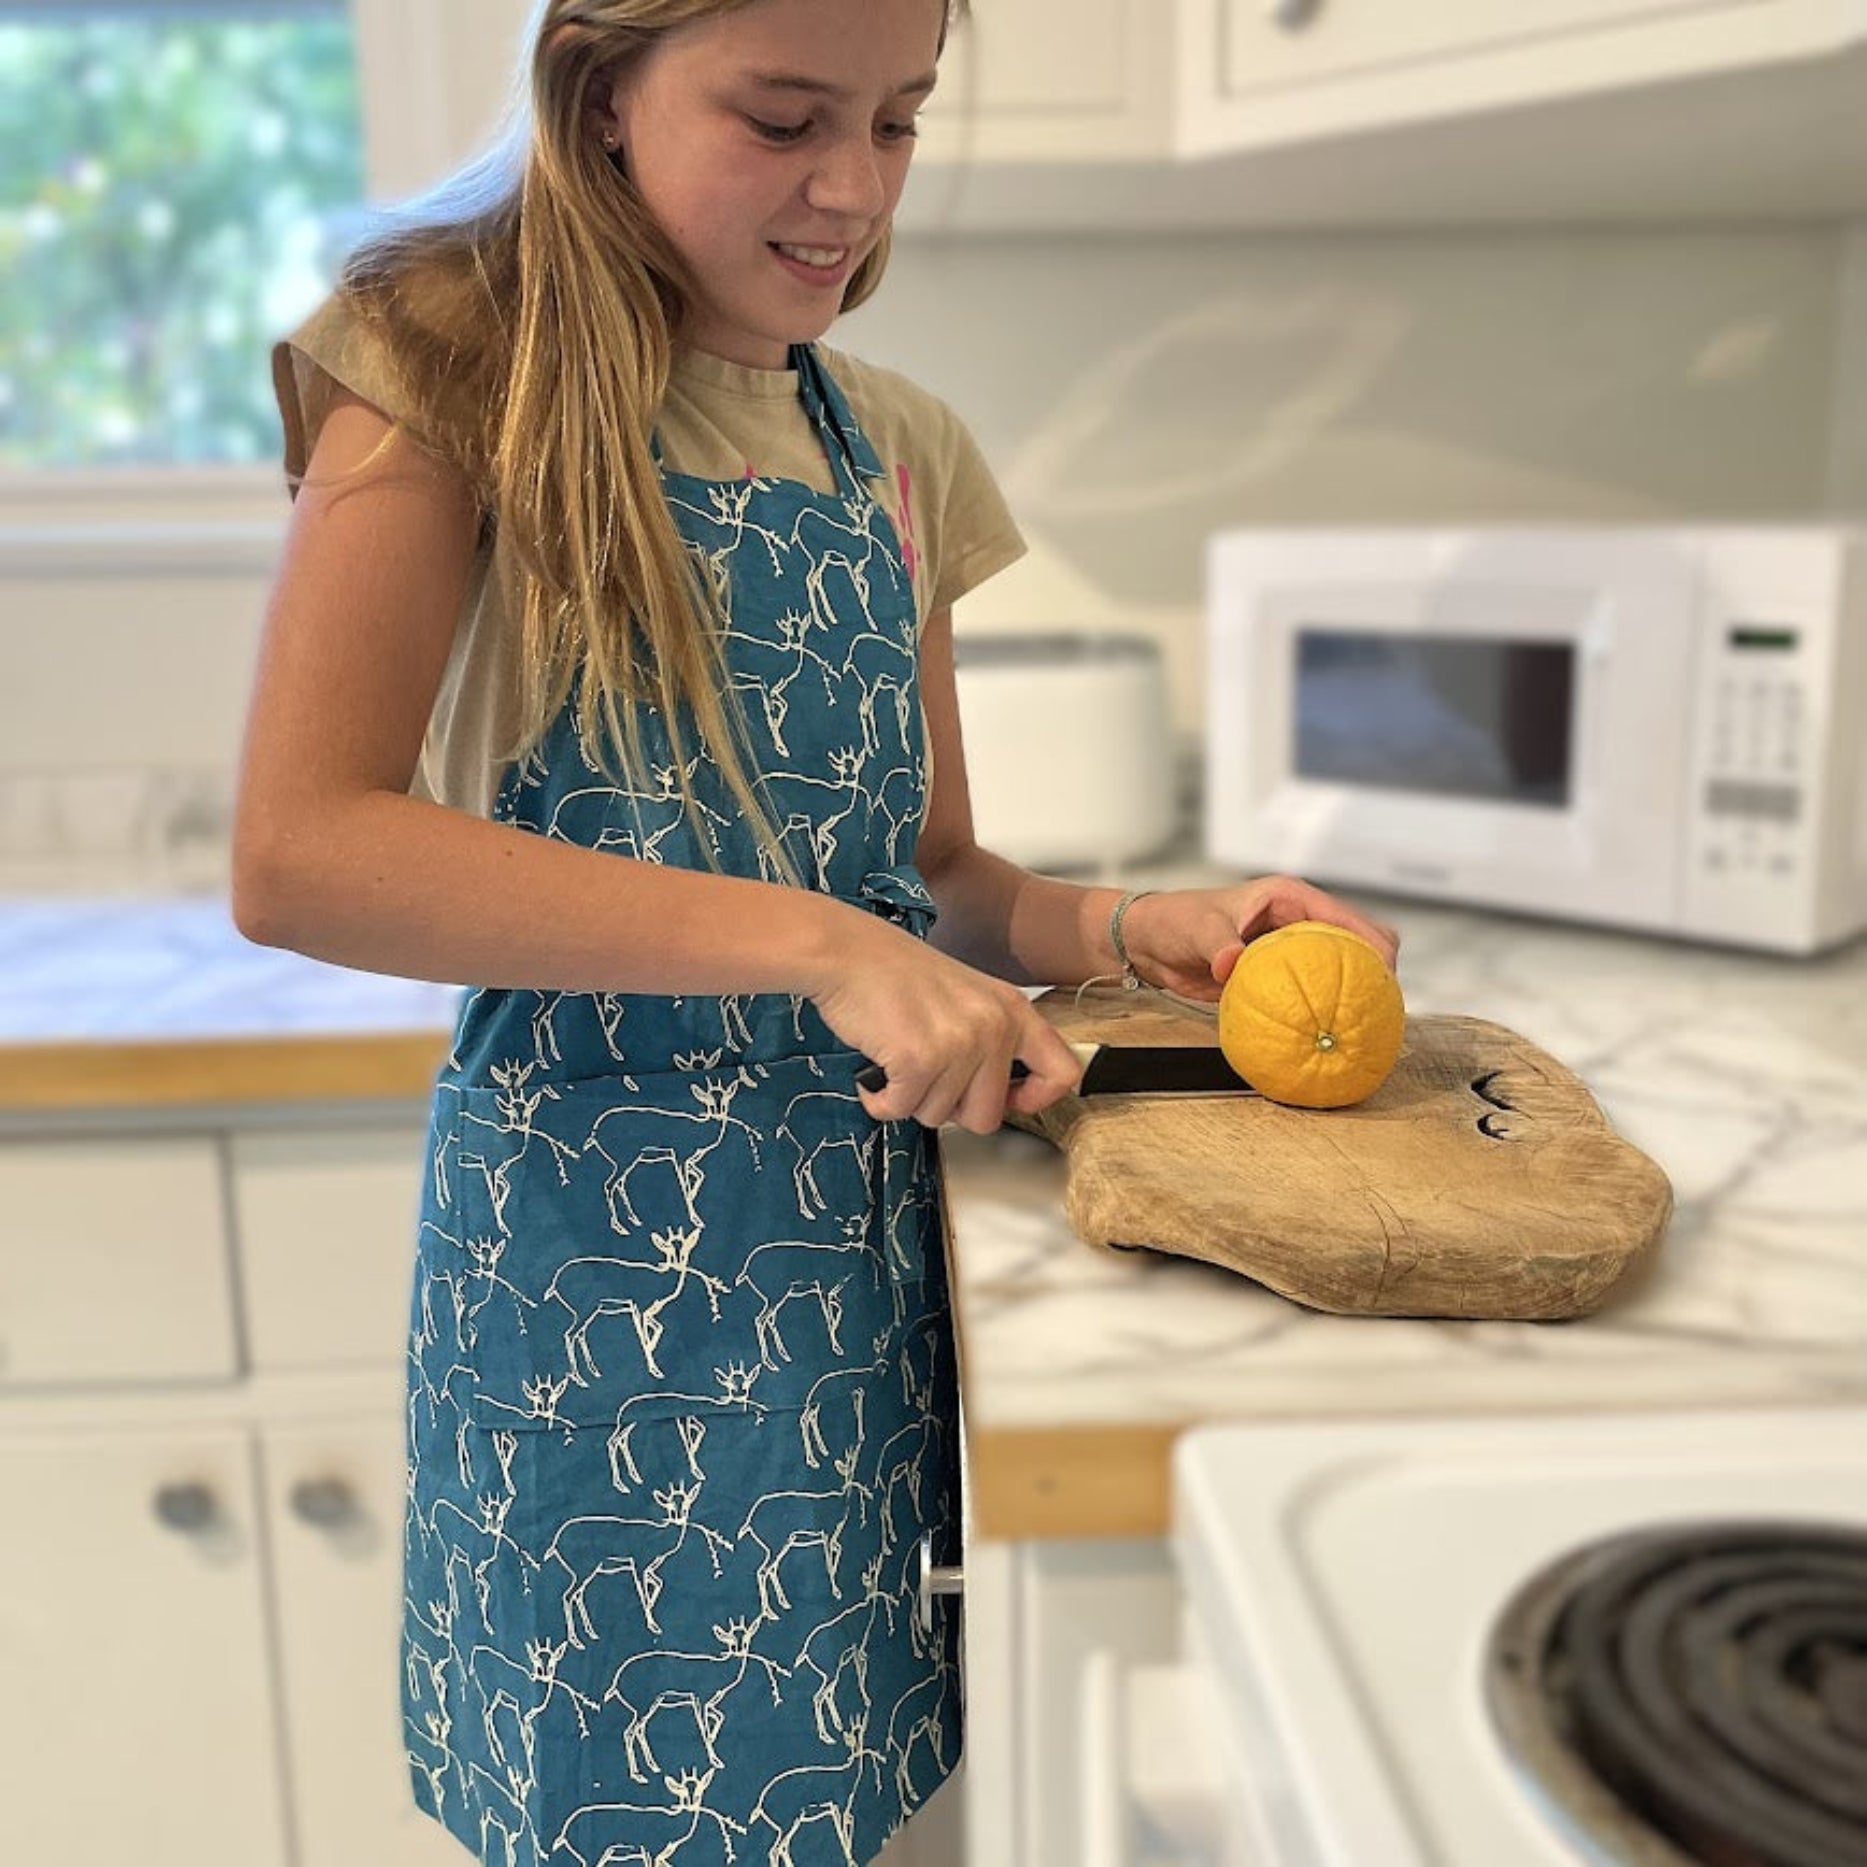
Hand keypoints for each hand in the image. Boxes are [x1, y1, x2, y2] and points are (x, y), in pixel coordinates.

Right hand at [809, 914, 1083, 1132]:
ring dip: (909, 1097)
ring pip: (938, 1116)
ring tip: (897, 1054)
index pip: (1061, 1072)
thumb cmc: (895, 974)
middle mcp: (993, 1027)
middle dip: (950, 1107)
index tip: (1007, 1099)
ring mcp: (958, 1044)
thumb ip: (992, 1039)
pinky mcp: (918, 1060)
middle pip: (987, 1117)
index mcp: (1011, 1010)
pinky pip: (899, 1110)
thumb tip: (998, 1098)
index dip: (1035, 1099)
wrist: (846, 951)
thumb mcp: (966, 997)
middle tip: (927, 1073)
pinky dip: (879, 1099)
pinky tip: (876, 1067)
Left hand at [1117, 875, 1399, 1002]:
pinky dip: (1327, 1008)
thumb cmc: (1174, 922)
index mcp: (1288, 897)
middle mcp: (1299, 920)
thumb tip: (1232, 962)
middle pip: (1359, 940)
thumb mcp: (1197, 929)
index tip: (1384, 977)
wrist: (1150, 943)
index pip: (1346, 917)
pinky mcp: (1281, 974)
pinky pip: (1314, 991)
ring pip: (1342, 967)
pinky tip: (1334, 1034)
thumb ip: (1218, 944)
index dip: (1372, 944)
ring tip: (1372, 1026)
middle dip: (1378, 971)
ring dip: (1358, 991)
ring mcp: (1292, 948)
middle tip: (1385, 1009)